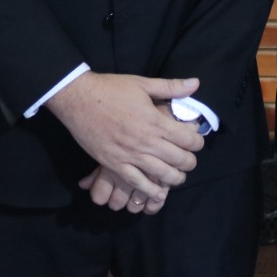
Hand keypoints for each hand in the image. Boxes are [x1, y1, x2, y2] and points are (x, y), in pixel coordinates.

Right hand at [46, 72, 203, 203]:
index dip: (197, 143)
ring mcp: (129, 155)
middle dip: (190, 162)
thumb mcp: (143, 83)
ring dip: (175, 178)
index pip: (187, 139)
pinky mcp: (114, 164)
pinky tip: (158, 193)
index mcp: (155, 120)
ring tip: (178, 176)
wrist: (78, 99)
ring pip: (161, 174)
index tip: (196, 142)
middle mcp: (145, 141)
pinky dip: (150, 190)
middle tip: (190, 161)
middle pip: (178, 159)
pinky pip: (136, 182)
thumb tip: (196, 83)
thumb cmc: (111, 89)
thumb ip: (171, 86)